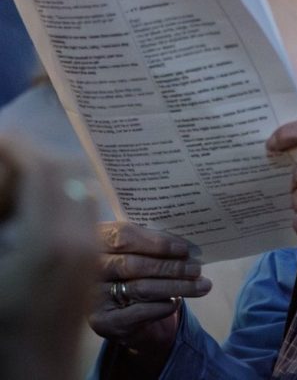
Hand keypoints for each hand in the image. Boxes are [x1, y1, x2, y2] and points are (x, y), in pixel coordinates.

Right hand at [0, 139, 98, 379]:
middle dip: (37, 156)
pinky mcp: (92, 263)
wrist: (34, 372)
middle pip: (67, 173)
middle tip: (10, 151)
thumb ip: (2, 219)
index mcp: (49, 240)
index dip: (21, 147)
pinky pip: (85, 212)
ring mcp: (90, 251)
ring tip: (23, 173)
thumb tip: (5, 186)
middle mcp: (79, 240)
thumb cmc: (4, 326)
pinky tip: (41, 204)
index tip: (3, 136)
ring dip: (53, 175)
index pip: (42, 171)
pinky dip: (64, 196)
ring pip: (79, 190)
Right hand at [89, 221, 211, 369]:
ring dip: (176, 286)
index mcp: (96, 240)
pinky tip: (177, 302)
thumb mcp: (135, 249)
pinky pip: (139, 312)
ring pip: (141, 288)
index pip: (124, 237)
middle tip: (197, 268)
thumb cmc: (132, 270)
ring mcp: (93, 296)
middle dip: (171, 267)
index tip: (183, 248)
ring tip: (200, 285)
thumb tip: (185, 247)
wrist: (118, 312)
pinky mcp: (101, 322)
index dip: (156, 242)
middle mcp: (88, 268)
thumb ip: (150, 242)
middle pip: (135, 265)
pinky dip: (162, 306)